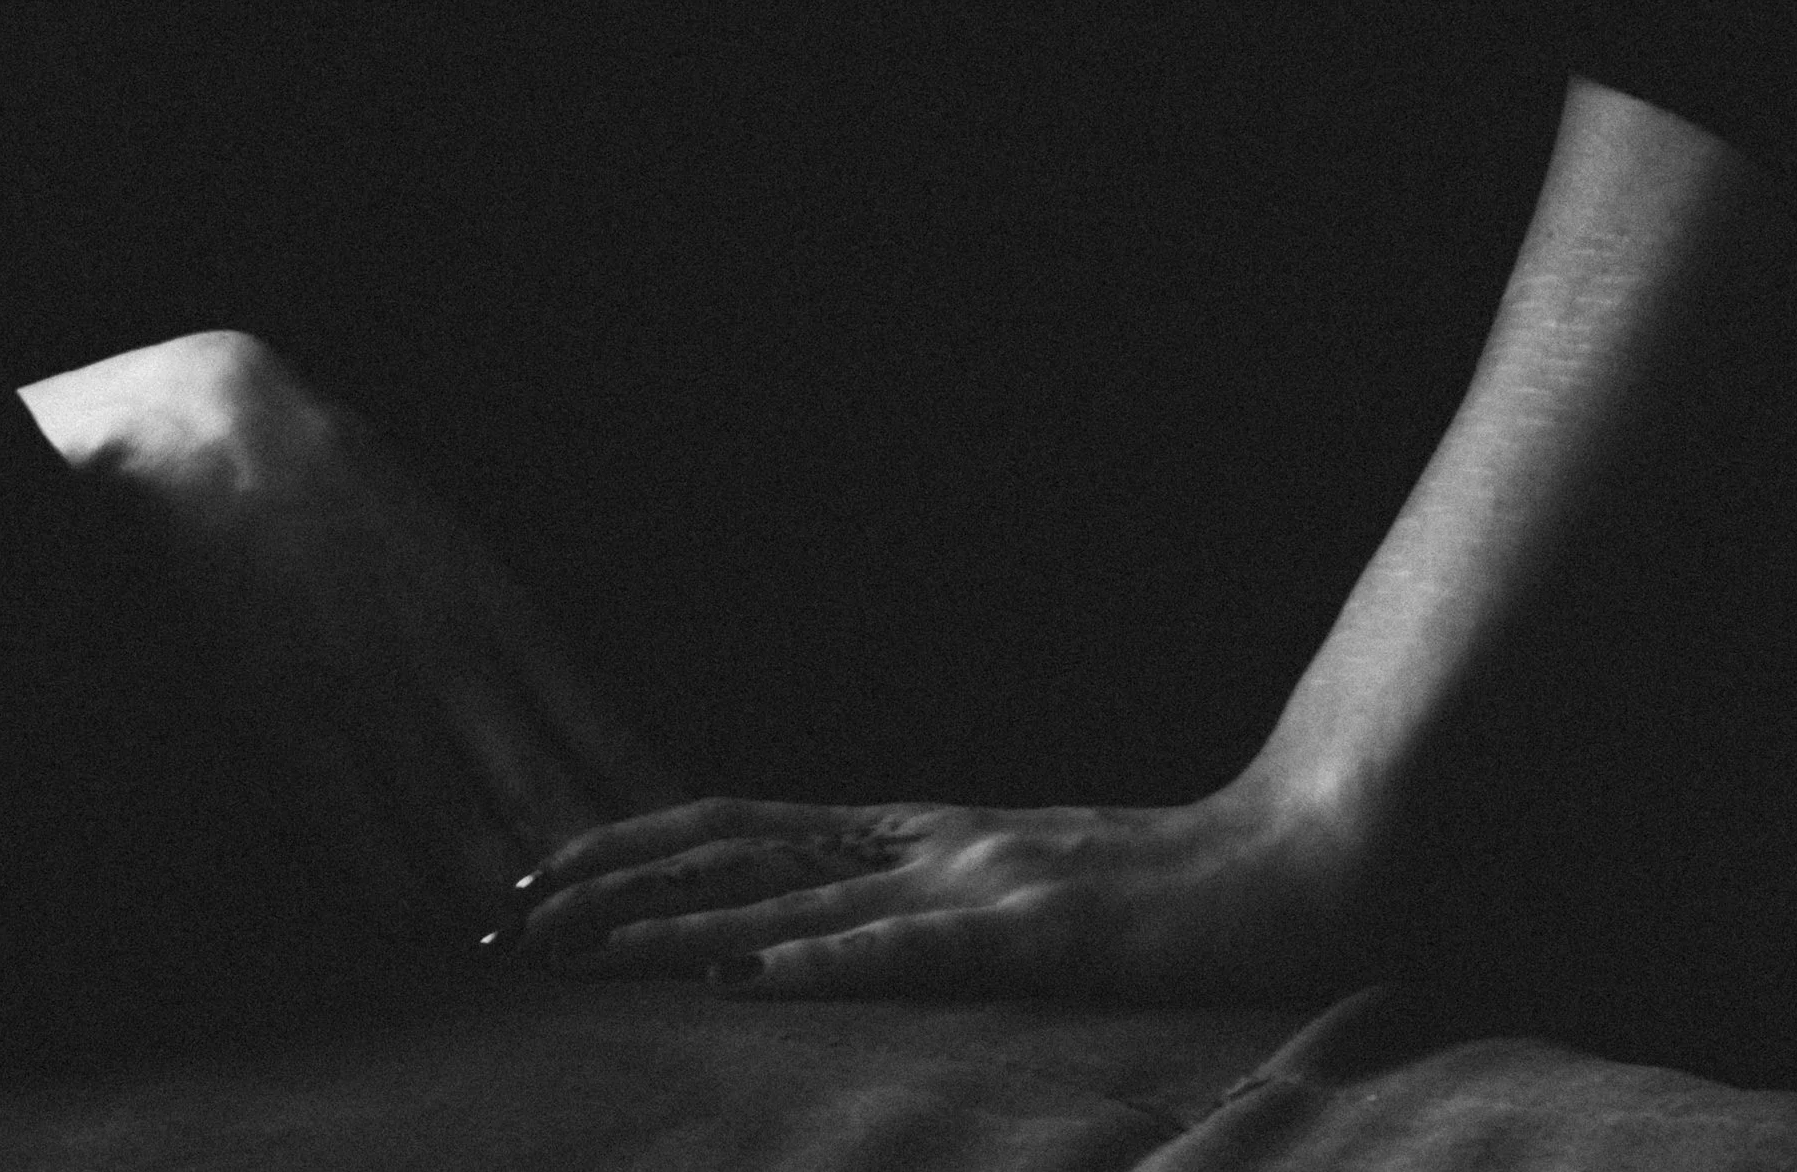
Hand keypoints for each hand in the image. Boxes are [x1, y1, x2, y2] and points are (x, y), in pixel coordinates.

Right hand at [21, 330, 674, 941]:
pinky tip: (427, 926)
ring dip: (508, 907)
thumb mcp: (452, 548)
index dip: (649, 806)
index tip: (695, 858)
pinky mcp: (296, 717)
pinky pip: (363, 834)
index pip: (601, 729)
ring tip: (541, 954)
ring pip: (466, 835)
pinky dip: (404, 893)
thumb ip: (505, 631)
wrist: (227, 436)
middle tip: (634, 934)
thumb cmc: (349, 494)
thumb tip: (570, 714)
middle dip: (596, 878)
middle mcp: (453, 657)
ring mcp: (375, 693)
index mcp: (499, 607)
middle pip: (551, 798)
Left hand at [505, 766, 1381, 1002]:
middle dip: (611, 878)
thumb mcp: (1019, 892)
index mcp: (918, 828)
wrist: (1292, 865)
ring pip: (789, 894)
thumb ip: (929, 899)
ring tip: (574, 943)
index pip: (742, 824)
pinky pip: (907, 946)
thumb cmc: (1160, 895)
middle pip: (733, 845)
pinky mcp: (1030, 930)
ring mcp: (975, 875)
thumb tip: (827, 931)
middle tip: (504, 906)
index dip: (634, 840)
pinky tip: (747, 972)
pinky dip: (819, 957)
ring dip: (670, 921)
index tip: (539, 868)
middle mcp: (926, 836)